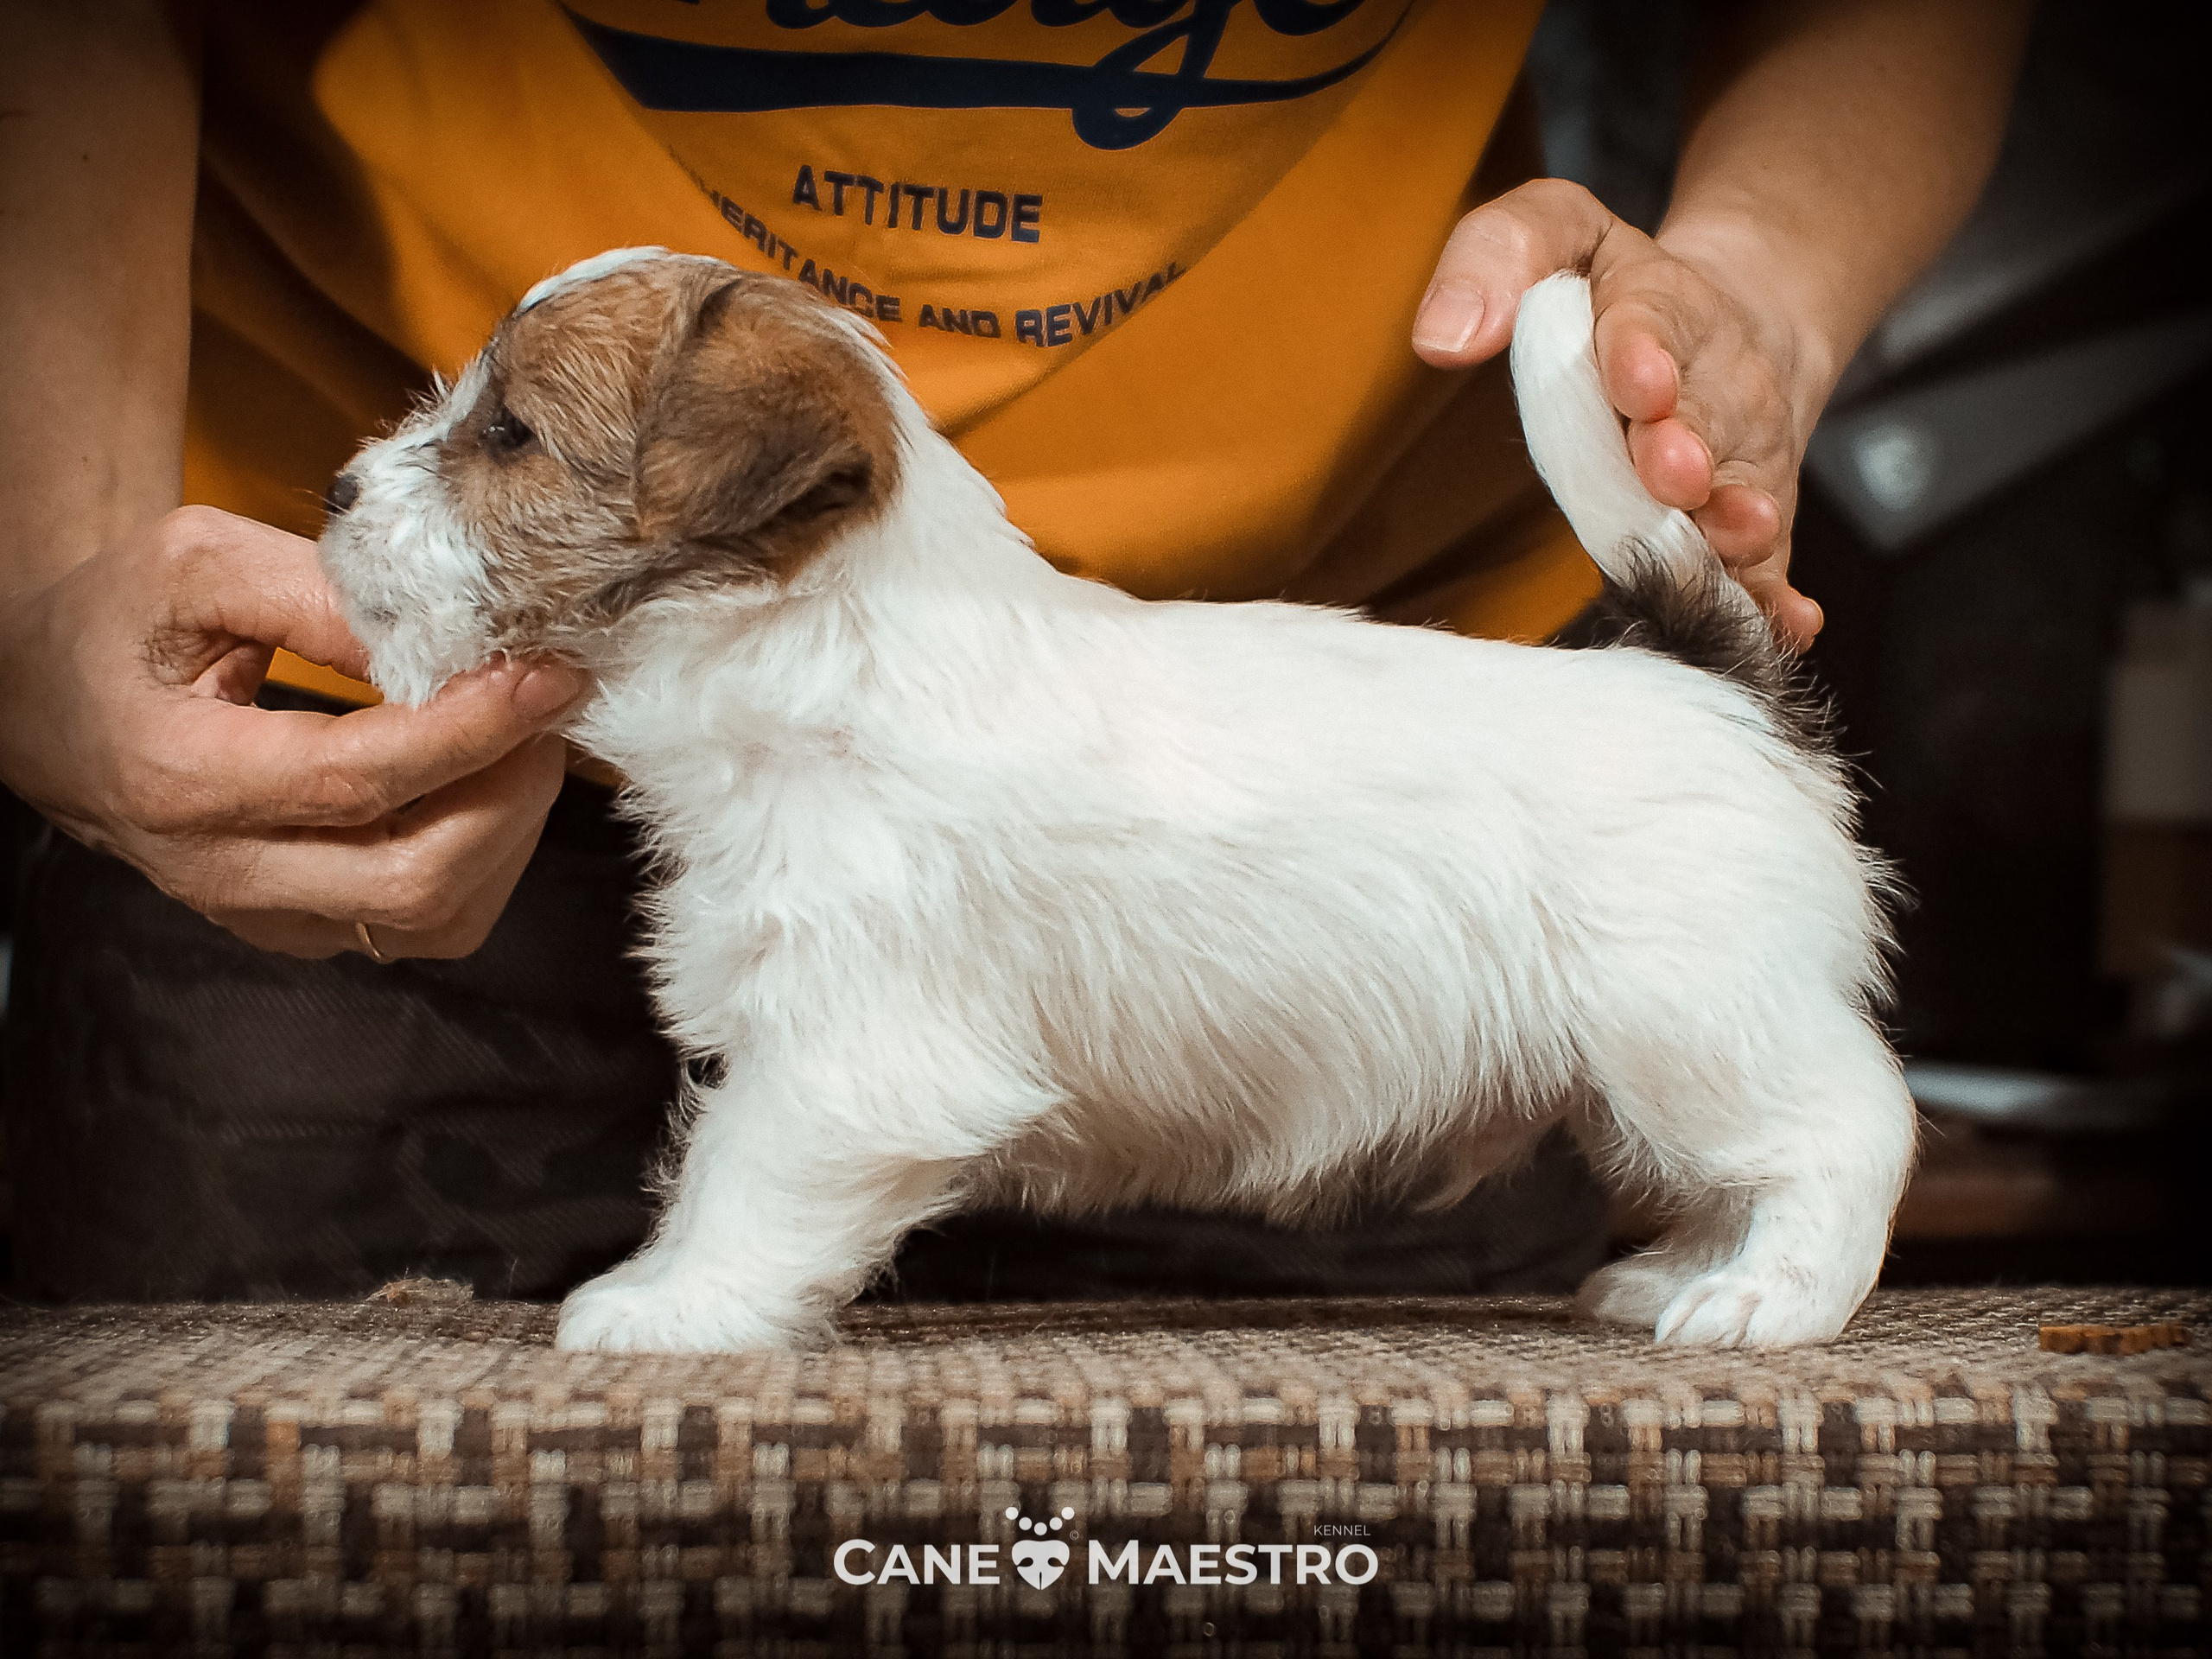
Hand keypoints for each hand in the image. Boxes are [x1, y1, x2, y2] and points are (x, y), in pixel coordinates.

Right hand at [0, 506, 583, 959]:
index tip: (544, 674)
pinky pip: (430, 920)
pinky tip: (489, 779)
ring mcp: (268, 916)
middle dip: (512, 792)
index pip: (358, 781)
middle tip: (545, 704)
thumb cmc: (119, 626)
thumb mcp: (192, 565)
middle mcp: (224, 872)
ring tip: (522, 733)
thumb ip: (317, 593)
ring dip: (511, 826)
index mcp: (181, 778)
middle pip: (414, 879)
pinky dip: (488, 854)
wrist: (48, 704)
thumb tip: (443, 633)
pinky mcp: (307, 927)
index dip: (471, 730)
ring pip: (436, 915)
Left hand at [1412, 179, 1831, 649]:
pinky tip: (1786, 621)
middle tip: (1673, 473)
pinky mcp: (1749, 518)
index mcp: (1656, 308)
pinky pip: (1769, 560)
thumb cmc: (1612, 288)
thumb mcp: (1555, 232)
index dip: (1641, 354)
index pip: (1649, 324)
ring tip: (1732, 538)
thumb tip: (1441, 339)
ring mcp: (1738, 457)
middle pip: (1702, 417)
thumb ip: (1497, 259)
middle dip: (1686, 446)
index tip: (1636, 382)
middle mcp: (1711, 385)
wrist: (1733, 326)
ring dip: (1736, 520)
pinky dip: (1776, 594)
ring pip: (1742, 490)